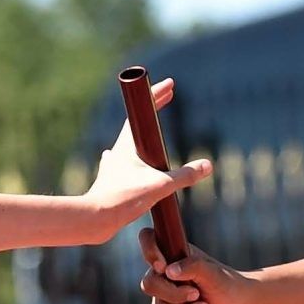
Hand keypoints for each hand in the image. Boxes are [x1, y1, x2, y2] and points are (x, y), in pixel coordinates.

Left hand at [83, 76, 212, 239]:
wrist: (95, 219)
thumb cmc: (124, 198)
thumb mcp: (161, 185)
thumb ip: (185, 175)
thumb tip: (207, 165)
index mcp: (127, 144)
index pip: (142, 112)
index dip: (156, 96)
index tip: (169, 84)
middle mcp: (118, 151)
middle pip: (137, 124)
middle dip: (153, 111)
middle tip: (166, 98)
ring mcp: (113, 166)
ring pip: (129, 145)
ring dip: (142, 136)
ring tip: (152, 134)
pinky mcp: (110, 182)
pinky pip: (123, 167)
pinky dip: (131, 162)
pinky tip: (128, 168)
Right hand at [138, 229, 258, 303]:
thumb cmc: (225, 283)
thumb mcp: (212, 272)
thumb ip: (192, 266)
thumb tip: (168, 271)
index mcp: (173, 254)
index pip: (148, 238)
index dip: (149, 251)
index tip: (163, 266)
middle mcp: (164, 273)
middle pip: (149, 284)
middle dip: (174, 295)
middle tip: (196, 294)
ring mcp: (164, 295)